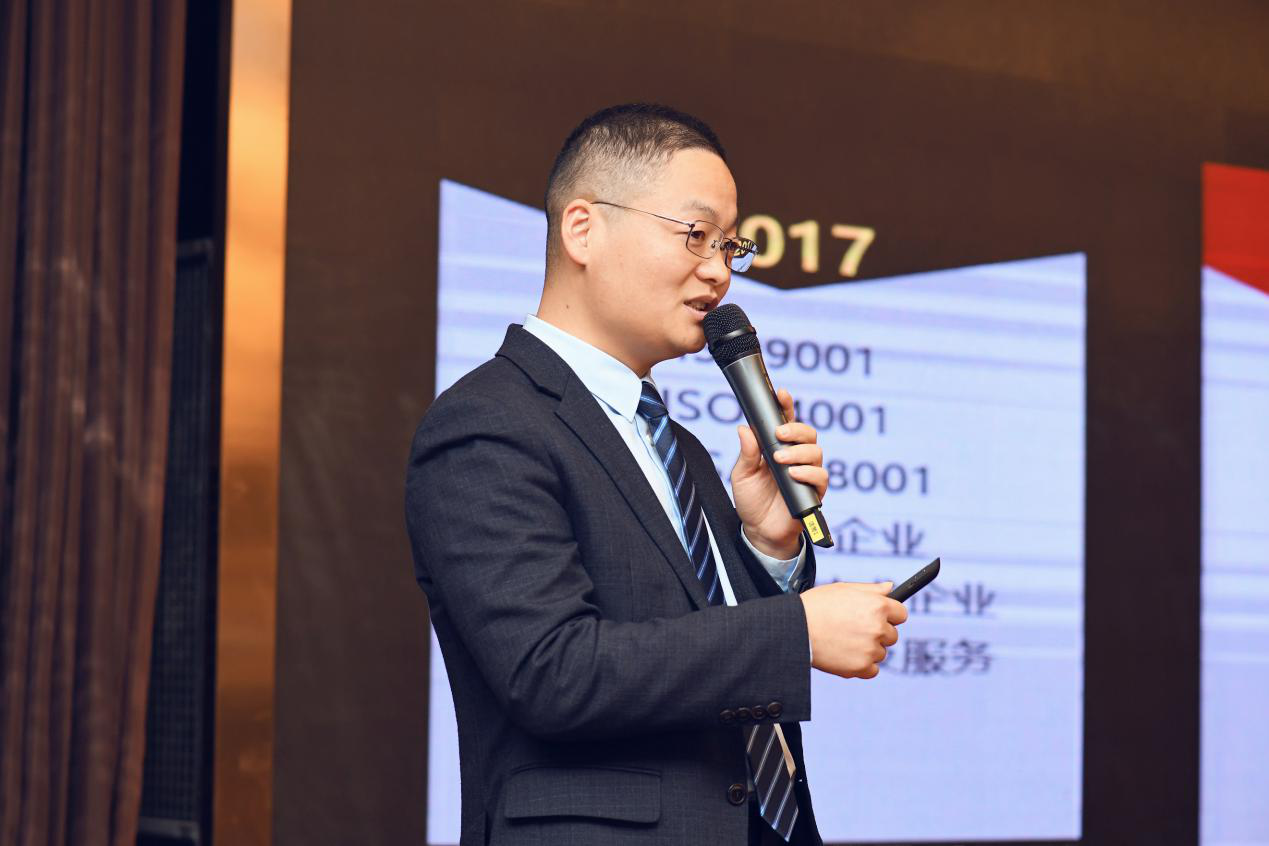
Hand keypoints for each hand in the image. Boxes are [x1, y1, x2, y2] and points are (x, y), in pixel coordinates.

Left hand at [731, 388, 827, 558]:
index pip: (786, 422)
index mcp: (777, 447)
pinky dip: (808, 473)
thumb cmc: (751, 500)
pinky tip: (794, 474)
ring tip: (781, 460)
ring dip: (799, 452)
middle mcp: (795, 457)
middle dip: (796, 429)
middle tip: (779, 434)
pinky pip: (821, 477)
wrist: (759, 532)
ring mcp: (806, 473)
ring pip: (816, 452)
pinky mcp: (814, 492)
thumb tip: (744, 428)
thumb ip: (747, 453)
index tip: (781, 394)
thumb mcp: (742, 474)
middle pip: (808, 433)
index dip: (786, 406)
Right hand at [799, 581, 907, 678]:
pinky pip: (872, 670)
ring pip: (880, 652)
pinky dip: (861, 666)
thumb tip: (891, 587)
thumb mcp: (843, 589)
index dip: (890, 615)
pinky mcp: (862, 667)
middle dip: (877, 633)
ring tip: (843, 641)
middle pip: (892, 635)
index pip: (901, 614)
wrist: (796, 628)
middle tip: (854, 629)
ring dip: (868, 650)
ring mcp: (871, 649)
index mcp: (877, 605)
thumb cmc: (817, 605)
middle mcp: (878, 627)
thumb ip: (871, 589)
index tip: (880, 618)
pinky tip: (845, 655)